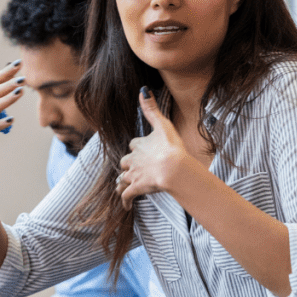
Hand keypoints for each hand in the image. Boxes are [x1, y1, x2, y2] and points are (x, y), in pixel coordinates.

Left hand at [116, 88, 191, 209]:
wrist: (173, 169)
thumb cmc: (171, 147)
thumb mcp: (162, 124)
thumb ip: (151, 109)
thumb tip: (142, 89)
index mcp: (138, 144)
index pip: (133, 145)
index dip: (137, 147)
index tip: (142, 150)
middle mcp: (132, 159)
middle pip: (124, 162)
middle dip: (128, 165)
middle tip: (134, 169)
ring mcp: (133, 174)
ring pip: (122, 178)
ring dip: (124, 182)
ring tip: (126, 186)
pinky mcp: (136, 188)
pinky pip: (126, 196)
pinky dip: (125, 201)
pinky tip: (126, 206)